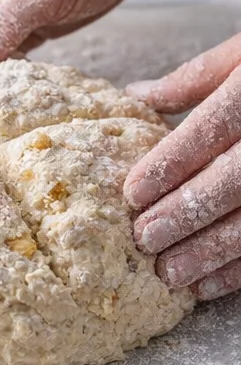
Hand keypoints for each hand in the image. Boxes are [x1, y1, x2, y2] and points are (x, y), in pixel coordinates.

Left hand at [124, 34, 240, 300]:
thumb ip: (199, 77)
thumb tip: (137, 96)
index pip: (219, 123)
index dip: (176, 159)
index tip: (134, 192)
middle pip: (239, 176)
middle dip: (189, 211)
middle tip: (146, 238)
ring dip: (213, 251)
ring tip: (170, 273)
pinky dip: (239, 270)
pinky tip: (206, 286)